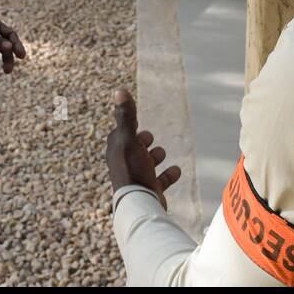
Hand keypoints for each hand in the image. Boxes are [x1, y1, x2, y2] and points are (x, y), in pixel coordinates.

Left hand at [106, 89, 180, 206]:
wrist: (139, 203)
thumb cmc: (132, 168)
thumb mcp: (130, 138)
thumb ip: (126, 116)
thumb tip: (119, 90)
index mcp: (117, 151)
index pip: (119, 135)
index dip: (126, 127)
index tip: (133, 120)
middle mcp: (124, 164)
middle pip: (132, 150)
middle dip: (141, 142)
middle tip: (148, 138)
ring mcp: (137, 178)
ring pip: (146, 165)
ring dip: (154, 158)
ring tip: (160, 153)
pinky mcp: (149, 191)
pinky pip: (159, 181)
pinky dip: (168, 175)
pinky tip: (176, 170)